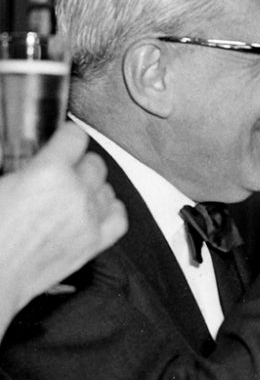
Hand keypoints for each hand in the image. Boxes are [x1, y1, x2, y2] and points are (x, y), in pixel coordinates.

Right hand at [0, 123, 127, 310]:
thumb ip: (19, 167)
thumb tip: (30, 162)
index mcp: (49, 171)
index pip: (75, 137)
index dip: (67, 136)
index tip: (62, 140)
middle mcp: (77, 192)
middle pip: (95, 163)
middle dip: (78, 163)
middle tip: (61, 171)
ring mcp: (90, 219)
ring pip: (108, 188)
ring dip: (94, 187)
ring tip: (74, 193)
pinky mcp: (95, 243)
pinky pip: (119, 218)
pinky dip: (111, 210)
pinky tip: (98, 210)